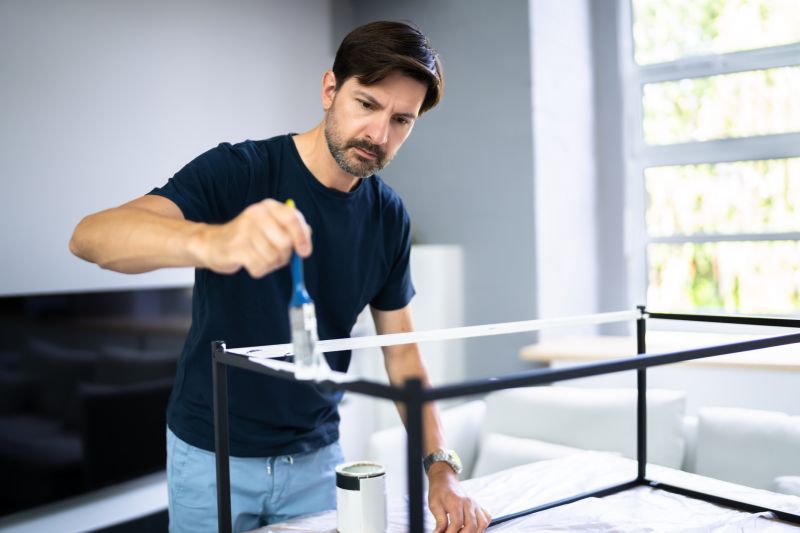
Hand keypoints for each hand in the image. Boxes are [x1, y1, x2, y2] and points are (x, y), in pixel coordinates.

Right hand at [189, 198, 311, 276]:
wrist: (213, 243)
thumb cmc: (248, 237)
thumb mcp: (271, 227)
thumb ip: (291, 229)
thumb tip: (308, 235)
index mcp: (269, 207)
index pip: (293, 218)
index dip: (302, 237)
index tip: (305, 253)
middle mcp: (256, 214)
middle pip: (285, 242)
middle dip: (284, 256)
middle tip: (276, 258)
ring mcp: (245, 230)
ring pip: (273, 257)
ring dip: (270, 265)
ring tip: (260, 259)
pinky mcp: (236, 247)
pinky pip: (259, 266)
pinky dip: (259, 270)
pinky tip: (251, 264)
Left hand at [427, 463, 490, 532]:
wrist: (445, 480)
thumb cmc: (439, 491)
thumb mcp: (434, 505)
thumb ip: (439, 521)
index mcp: (456, 502)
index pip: (457, 523)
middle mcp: (468, 503)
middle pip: (471, 525)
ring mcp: (475, 504)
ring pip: (481, 523)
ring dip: (474, 532)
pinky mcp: (478, 506)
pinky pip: (486, 518)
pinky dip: (481, 526)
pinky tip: (473, 529)